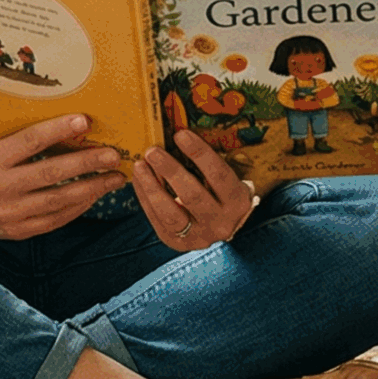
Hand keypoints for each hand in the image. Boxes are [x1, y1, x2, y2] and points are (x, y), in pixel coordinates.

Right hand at [0, 114, 126, 239]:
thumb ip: (22, 140)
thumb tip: (71, 128)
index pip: (31, 141)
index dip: (59, 130)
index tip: (85, 121)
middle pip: (51, 173)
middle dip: (87, 163)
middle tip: (113, 155)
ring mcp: (7, 213)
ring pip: (58, 200)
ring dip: (91, 188)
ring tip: (114, 178)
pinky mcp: (15, 231)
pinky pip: (54, 219)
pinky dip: (78, 207)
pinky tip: (93, 196)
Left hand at [130, 130, 257, 250]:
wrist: (221, 226)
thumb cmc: (221, 194)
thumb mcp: (225, 181)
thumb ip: (207, 165)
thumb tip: (178, 135)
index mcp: (238, 202)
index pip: (219, 175)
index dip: (199, 154)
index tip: (180, 135)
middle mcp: (221, 223)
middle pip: (193, 195)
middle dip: (170, 170)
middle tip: (153, 151)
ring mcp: (199, 236)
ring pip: (171, 213)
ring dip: (152, 186)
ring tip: (140, 165)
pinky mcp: (177, 243)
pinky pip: (157, 220)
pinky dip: (145, 198)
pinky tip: (139, 180)